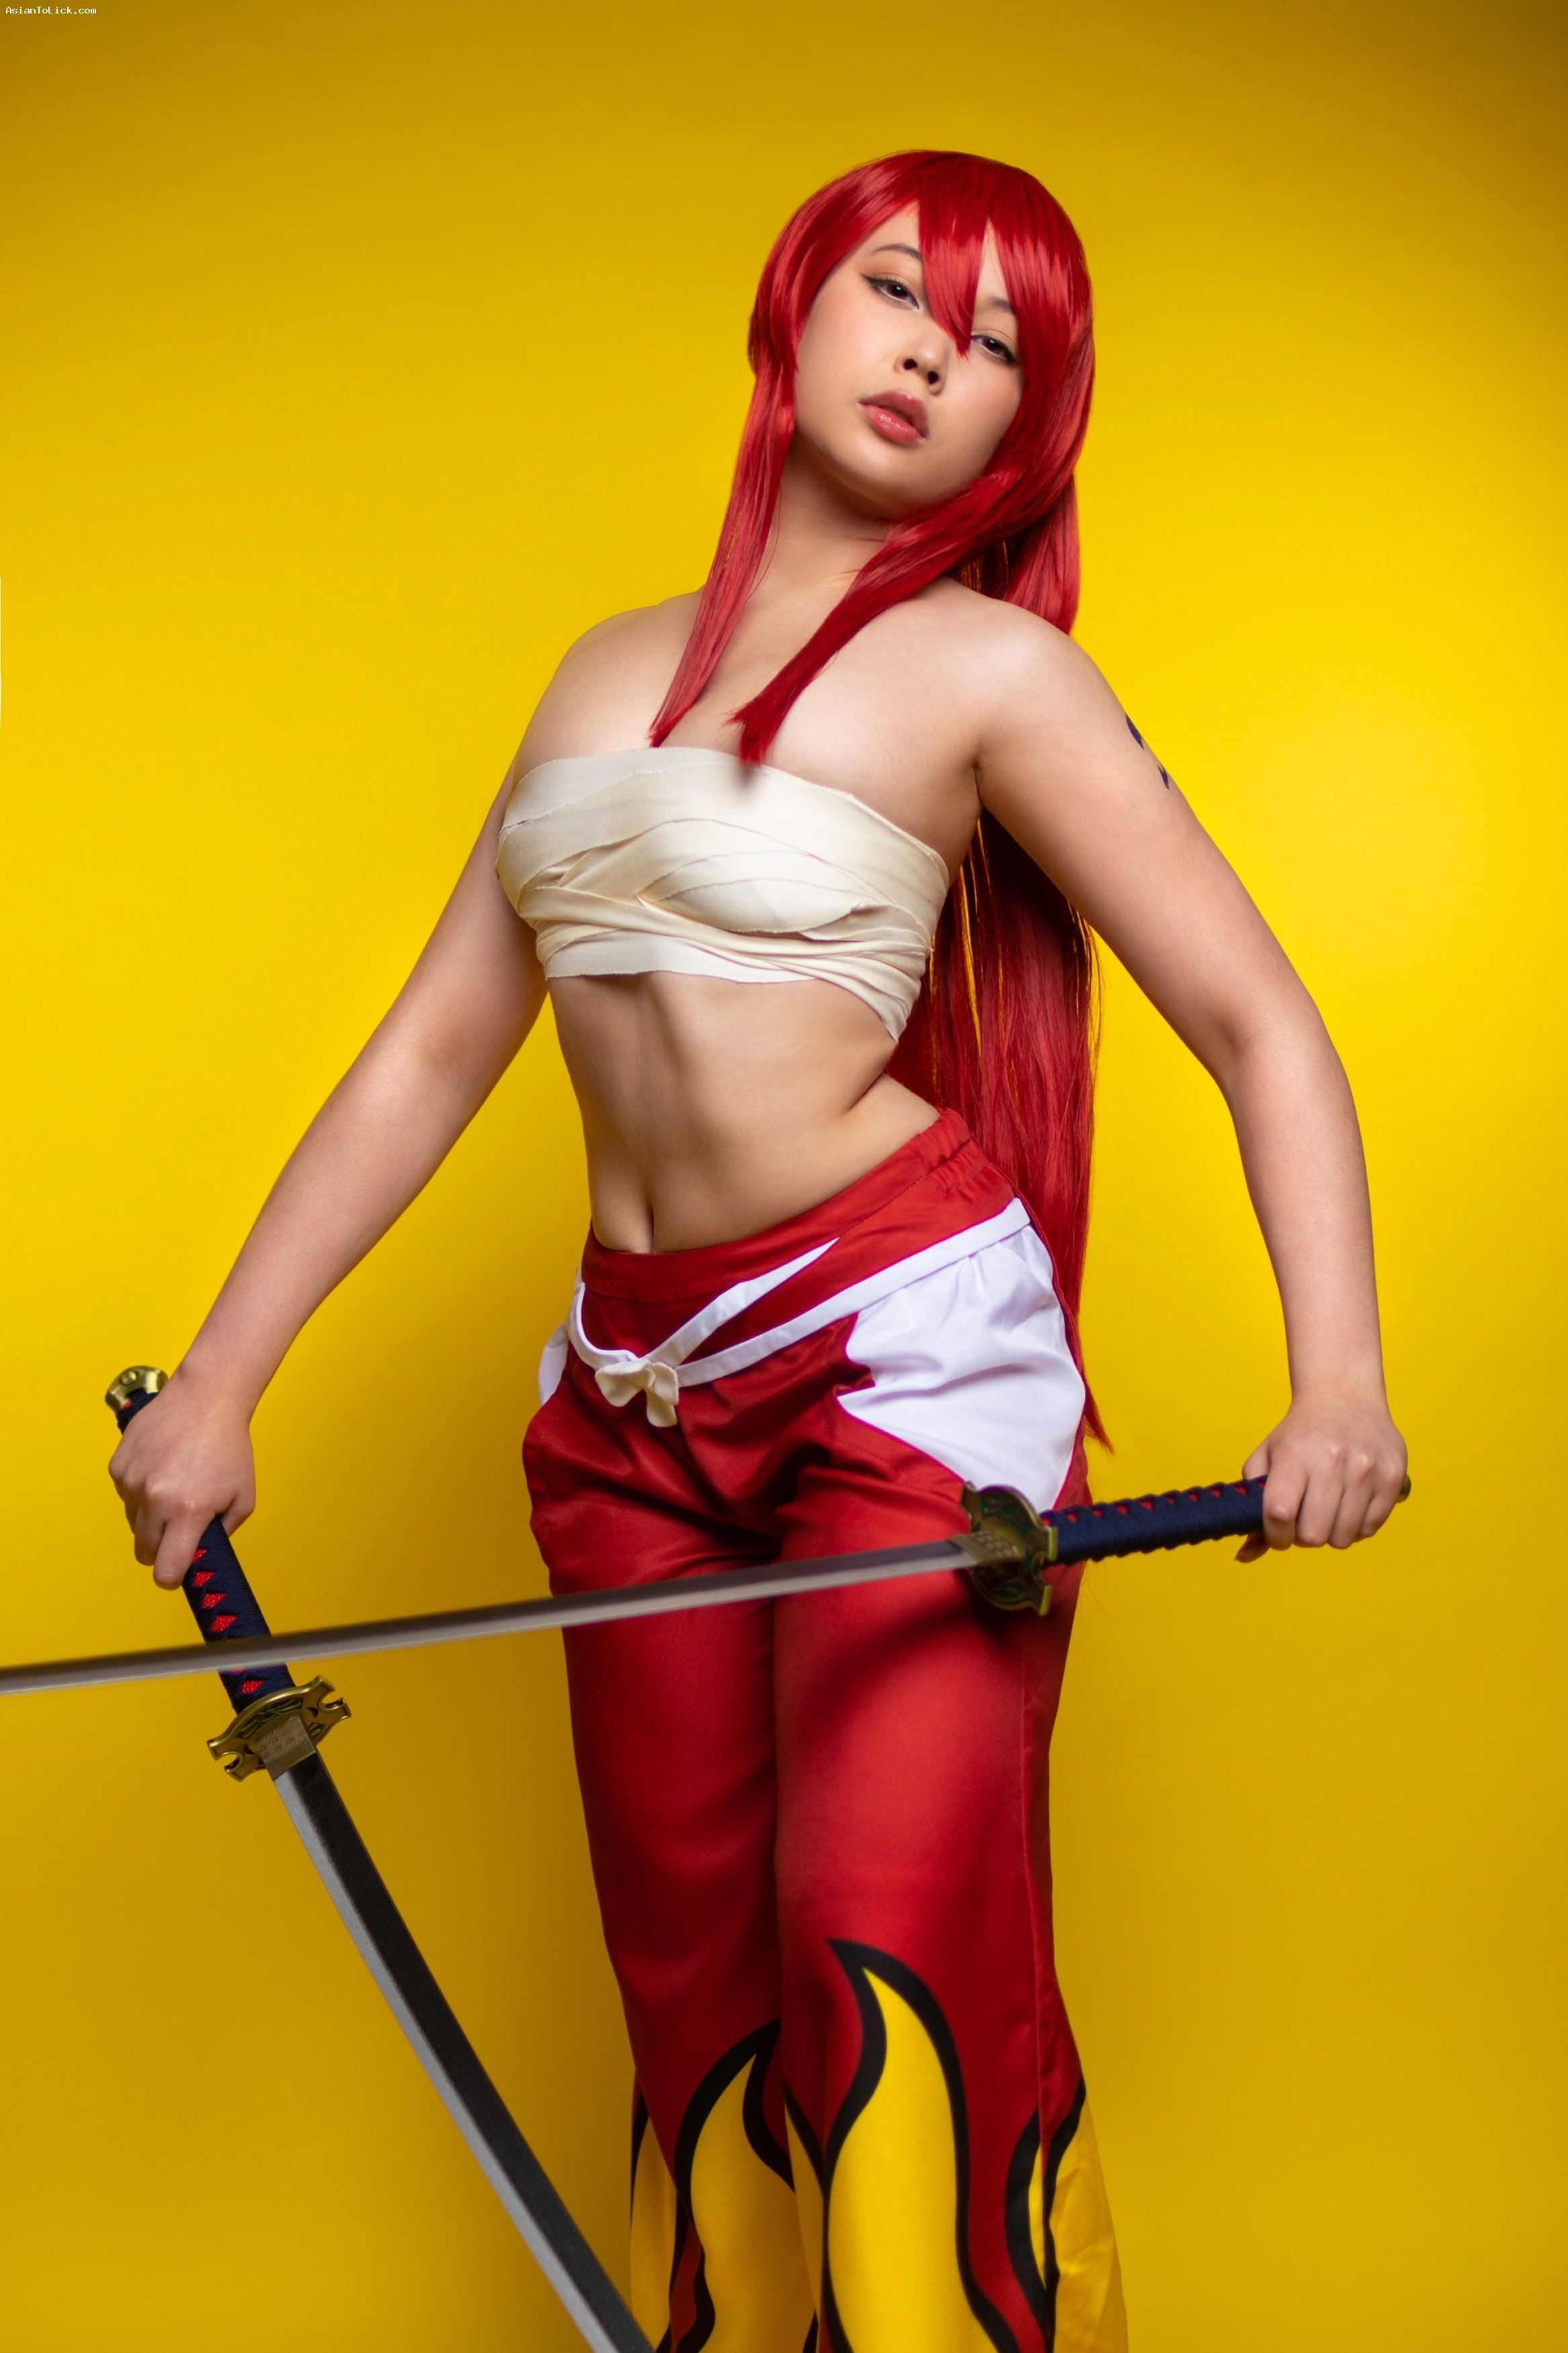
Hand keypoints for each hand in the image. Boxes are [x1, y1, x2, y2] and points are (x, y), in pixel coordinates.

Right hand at [107, 1370, 256, 1588]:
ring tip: (175, 1485)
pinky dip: (140, 1490)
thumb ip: (221, 1533)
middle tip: (180, 1527)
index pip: (165, 1570)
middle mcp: (156, 1499)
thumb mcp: (242, 1497)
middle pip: (145, 1551)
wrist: (205, 1399)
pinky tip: (162, 1467)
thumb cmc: (229, 1448)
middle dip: (161, 1547)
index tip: (177, 1570)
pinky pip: (125, 1495)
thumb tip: (200, 1555)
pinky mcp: (118, 1466)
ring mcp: (132, 1481)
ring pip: (133, 1523)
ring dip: (150, 1516)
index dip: (171, 1576)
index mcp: (189, 1512)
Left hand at [1237, 1385, 1406, 1560]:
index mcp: (1294, 1456)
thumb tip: (1244, 1556)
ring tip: (1328, 1509)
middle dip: (1304, 1536)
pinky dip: (1356, 1526)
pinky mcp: (1392, 1475)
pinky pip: (1371, 1528)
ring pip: (1344, 1537)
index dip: (1276, 1535)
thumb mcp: (1267, 1458)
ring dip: (1331, 1533)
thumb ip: (1252, 1508)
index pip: (1279, 1514)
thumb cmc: (1299, 1435)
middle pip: (1314, 1534)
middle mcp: (1331, 1461)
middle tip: (1305, 1517)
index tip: (1278, 1530)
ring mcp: (1365, 1468)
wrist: (1344, 1396)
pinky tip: (1349, 1504)